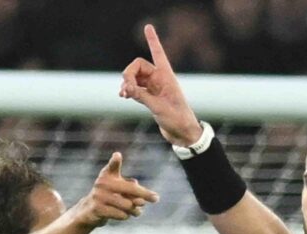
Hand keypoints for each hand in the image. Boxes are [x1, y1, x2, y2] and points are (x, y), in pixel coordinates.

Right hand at [70, 153, 158, 229]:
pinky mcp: (97, 209)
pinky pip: (121, 214)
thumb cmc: (110, 196)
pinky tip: (125, 215)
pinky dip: (126, 216)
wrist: (90, 210)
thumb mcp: (119, 187)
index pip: (112, 167)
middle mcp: (102, 184)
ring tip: (137, 211)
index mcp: (108, 175)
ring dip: (136, 210)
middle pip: (130, 189)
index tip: (117, 155)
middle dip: (145, 194)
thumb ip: (132, 190)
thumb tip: (142, 201)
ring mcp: (99, 196)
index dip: (115, 161)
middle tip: (156, 198)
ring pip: (128, 205)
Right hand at [119, 24, 202, 145]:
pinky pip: (135, 88)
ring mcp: (154, 88)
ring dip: (126, 83)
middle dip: (128, 74)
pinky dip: (128, 90)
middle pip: (138, 66)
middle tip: (127, 88)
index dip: (153, 40)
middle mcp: (160, 79)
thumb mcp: (159, 108)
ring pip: (134, 77)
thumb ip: (142, 96)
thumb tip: (125, 88)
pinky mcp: (150, 97)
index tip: (148, 26)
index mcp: (167, 77)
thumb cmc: (177, 119)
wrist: (183, 134)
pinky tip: (124, 96)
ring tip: (123, 95)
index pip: (158, 54)